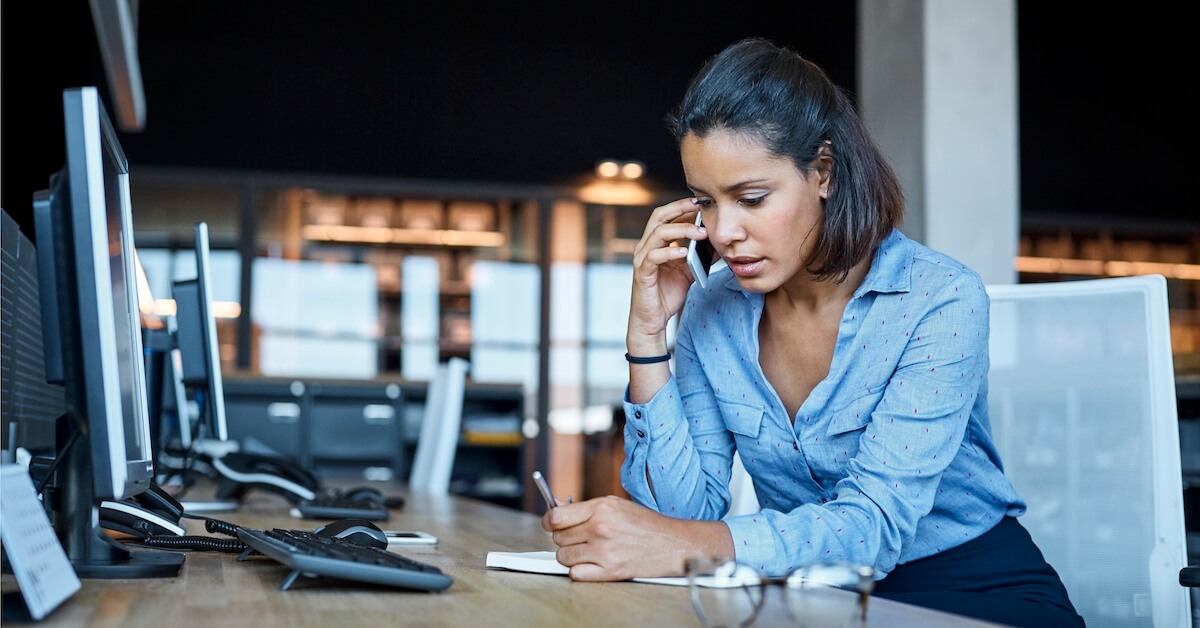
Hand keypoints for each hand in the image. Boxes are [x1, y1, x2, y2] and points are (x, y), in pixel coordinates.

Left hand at [541, 495, 729, 580]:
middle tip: (579, 538)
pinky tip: (592, 563)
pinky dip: (580, 571)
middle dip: (565, 538)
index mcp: (601, 508)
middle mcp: (601, 528)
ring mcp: (605, 551)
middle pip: (558, 538)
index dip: (549, 522)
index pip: (556, 516)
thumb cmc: (646, 524)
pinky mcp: (610, 571)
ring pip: (564, 557)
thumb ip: (585, 508)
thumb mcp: (615, 505)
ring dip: (571, 556)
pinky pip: (576, 574)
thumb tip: (556, 509)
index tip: (550, 524)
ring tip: (588, 551)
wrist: (673, 544)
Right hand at [626, 198, 707, 350]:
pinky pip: (654, 257)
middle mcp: (646, 247)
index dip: (683, 207)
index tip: (703, 202)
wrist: (653, 320)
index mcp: (655, 243)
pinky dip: (670, 252)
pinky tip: (685, 252)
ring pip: (658, 234)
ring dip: (681, 230)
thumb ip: (699, 256)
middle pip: (658, 217)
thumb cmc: (667, 294)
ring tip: (701, 233)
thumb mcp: (689, 271)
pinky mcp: (642, 273)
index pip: (667, 216)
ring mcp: (642, 259)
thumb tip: (719, 244)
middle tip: (700, 206)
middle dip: (679, 208)